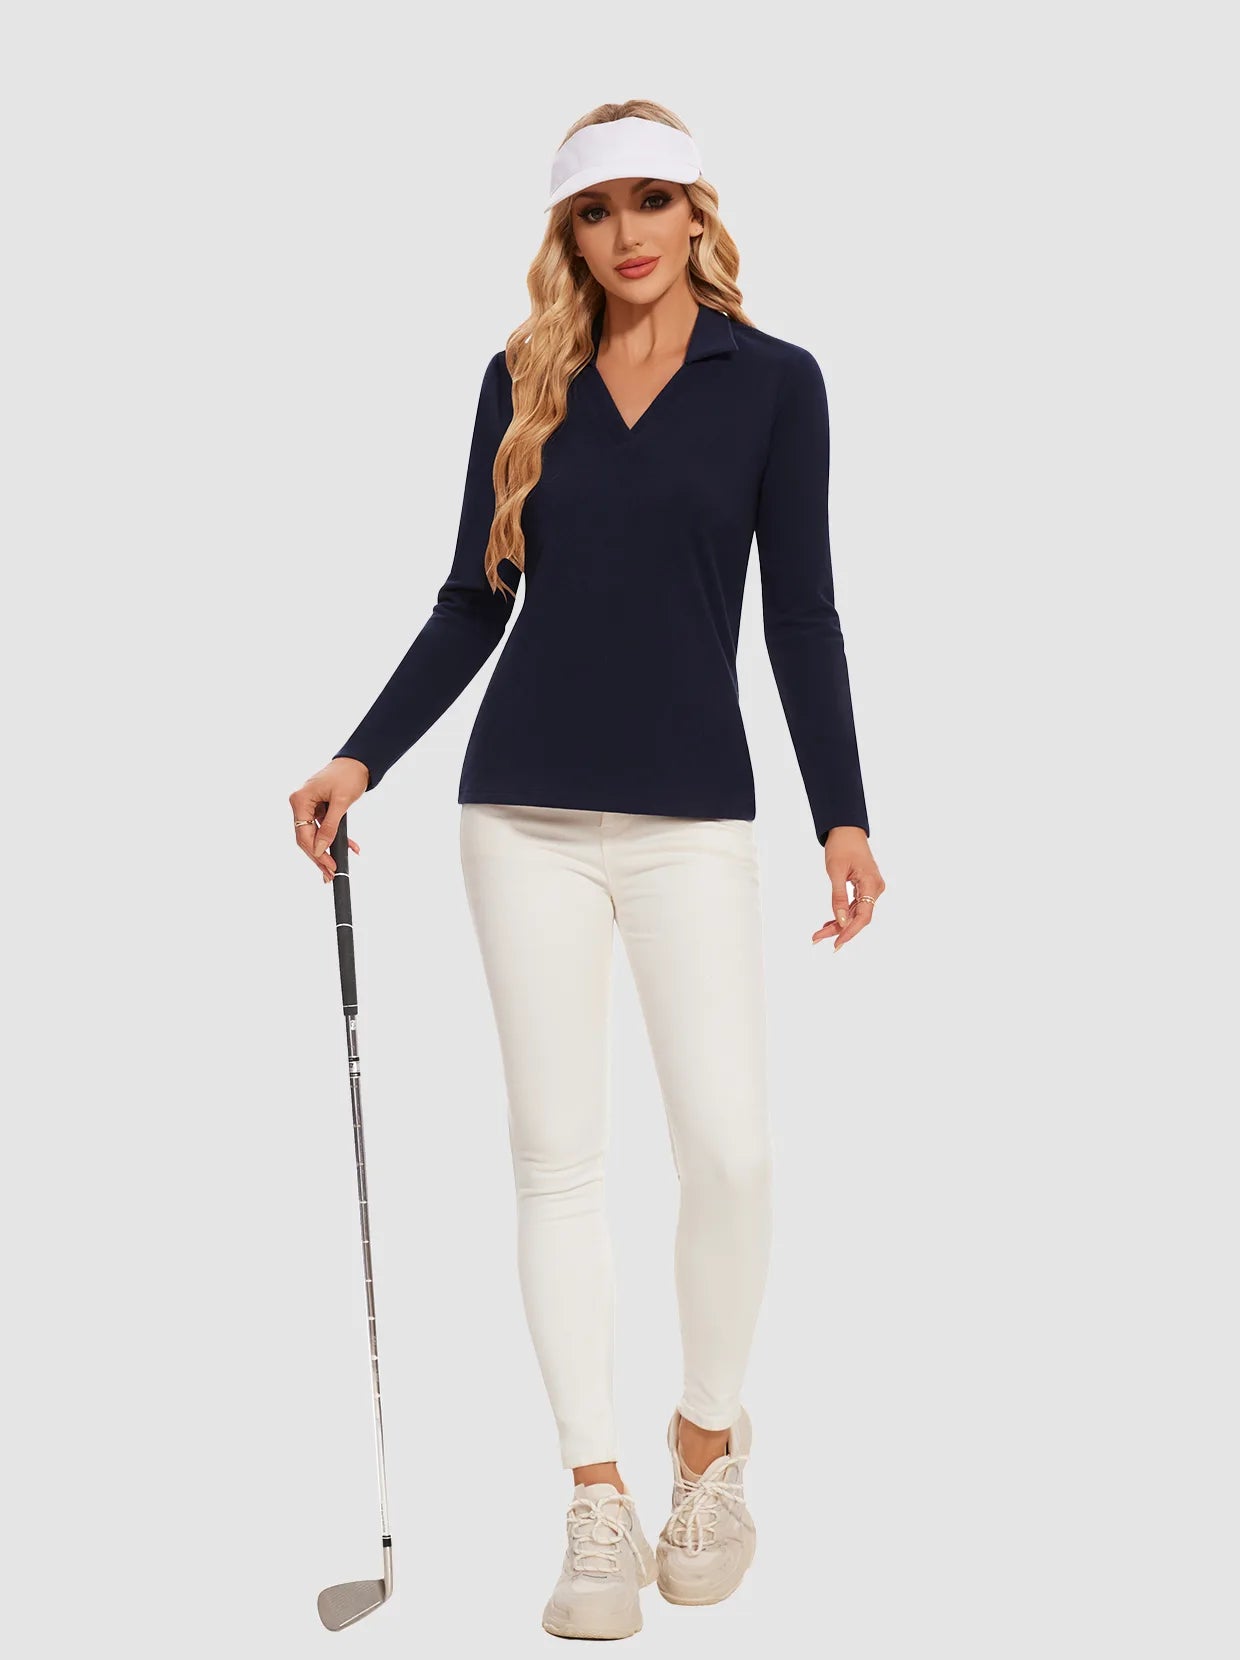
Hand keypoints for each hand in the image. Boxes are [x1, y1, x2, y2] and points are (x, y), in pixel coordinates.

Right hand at [289, 757, 369, 883]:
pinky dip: (334, 838)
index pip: (303, 834)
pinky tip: (349, 848)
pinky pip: (323, 828)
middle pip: (306, 838)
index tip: (330, 866)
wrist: (358, 762)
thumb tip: (320, 849)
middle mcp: (300, 804)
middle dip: (319, 856)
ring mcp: (308, 806)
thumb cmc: (349, 776)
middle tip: (331, 873)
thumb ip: (329, 827)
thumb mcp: (341, 803)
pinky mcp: (318, 808)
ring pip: (314, 836)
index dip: (316, 853)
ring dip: (327, 851)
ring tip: (335, 868)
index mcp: (300, 800)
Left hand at [812, 827, 884, 952]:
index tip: (836, 943)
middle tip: (817, 938)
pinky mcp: (865, 888)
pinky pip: (854, 906)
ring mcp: (871, 889)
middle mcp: (875, 889)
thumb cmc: (841, 846)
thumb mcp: (836, 871)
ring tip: (819, 933)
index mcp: (872, 884)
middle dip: (839, 930)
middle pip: (859, 917)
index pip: (864, 916)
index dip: (850, 932)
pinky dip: (841, 914)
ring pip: (855, 914)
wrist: (846, 830)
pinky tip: (828, 923)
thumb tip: (840, 921)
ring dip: (838, 924)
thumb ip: (838, 897)